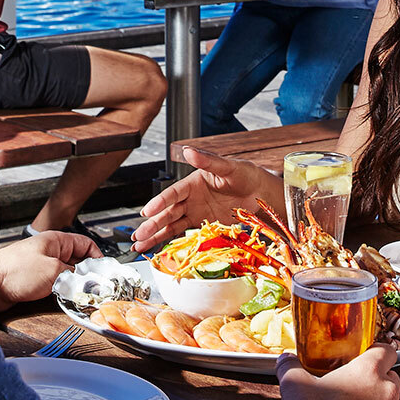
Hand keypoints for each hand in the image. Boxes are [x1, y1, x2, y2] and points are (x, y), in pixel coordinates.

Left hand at [0, 230, 97, 309]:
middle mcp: (50, 252)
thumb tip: (86, 281)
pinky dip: (60, 291)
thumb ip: (74, 275)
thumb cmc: (13, 271)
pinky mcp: (34, 281)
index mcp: (56, 241)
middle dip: (85, 274)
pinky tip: (61, 298)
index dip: (97, 257)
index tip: (103, 273)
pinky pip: (54, 285)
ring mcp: (42, 266)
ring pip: (66, 275)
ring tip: (76, 293)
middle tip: (92, 287)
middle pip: (77, 261)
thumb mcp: (53, 271)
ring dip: (71, 285)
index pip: (86, 244)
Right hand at [130, 144, 281, 249]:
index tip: (147, 212)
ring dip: (155, 236)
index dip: (159, 203)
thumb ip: (208, 160)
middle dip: (151, 225)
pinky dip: (169, 242)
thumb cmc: (245, 174)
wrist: (261, 193)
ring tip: (139, 246)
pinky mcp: (203, 226)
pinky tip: (156, 249)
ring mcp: (195, 213)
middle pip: (167, 213)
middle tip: (138, 235)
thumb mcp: (228, 166)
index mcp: (192, 183)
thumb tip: (188, 150)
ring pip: (171, 226)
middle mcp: (190, 198)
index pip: (172, 194)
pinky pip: (183, 234)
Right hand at [274, 345, 399, 399]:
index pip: (386, 351)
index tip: (371, 358)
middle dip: (377, 384)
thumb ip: (290, 366)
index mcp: (367, 373)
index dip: (378, 353)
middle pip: (392, 380)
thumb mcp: (294, 386)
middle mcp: (387, 394)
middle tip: (355, 394)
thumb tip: (286, 359)